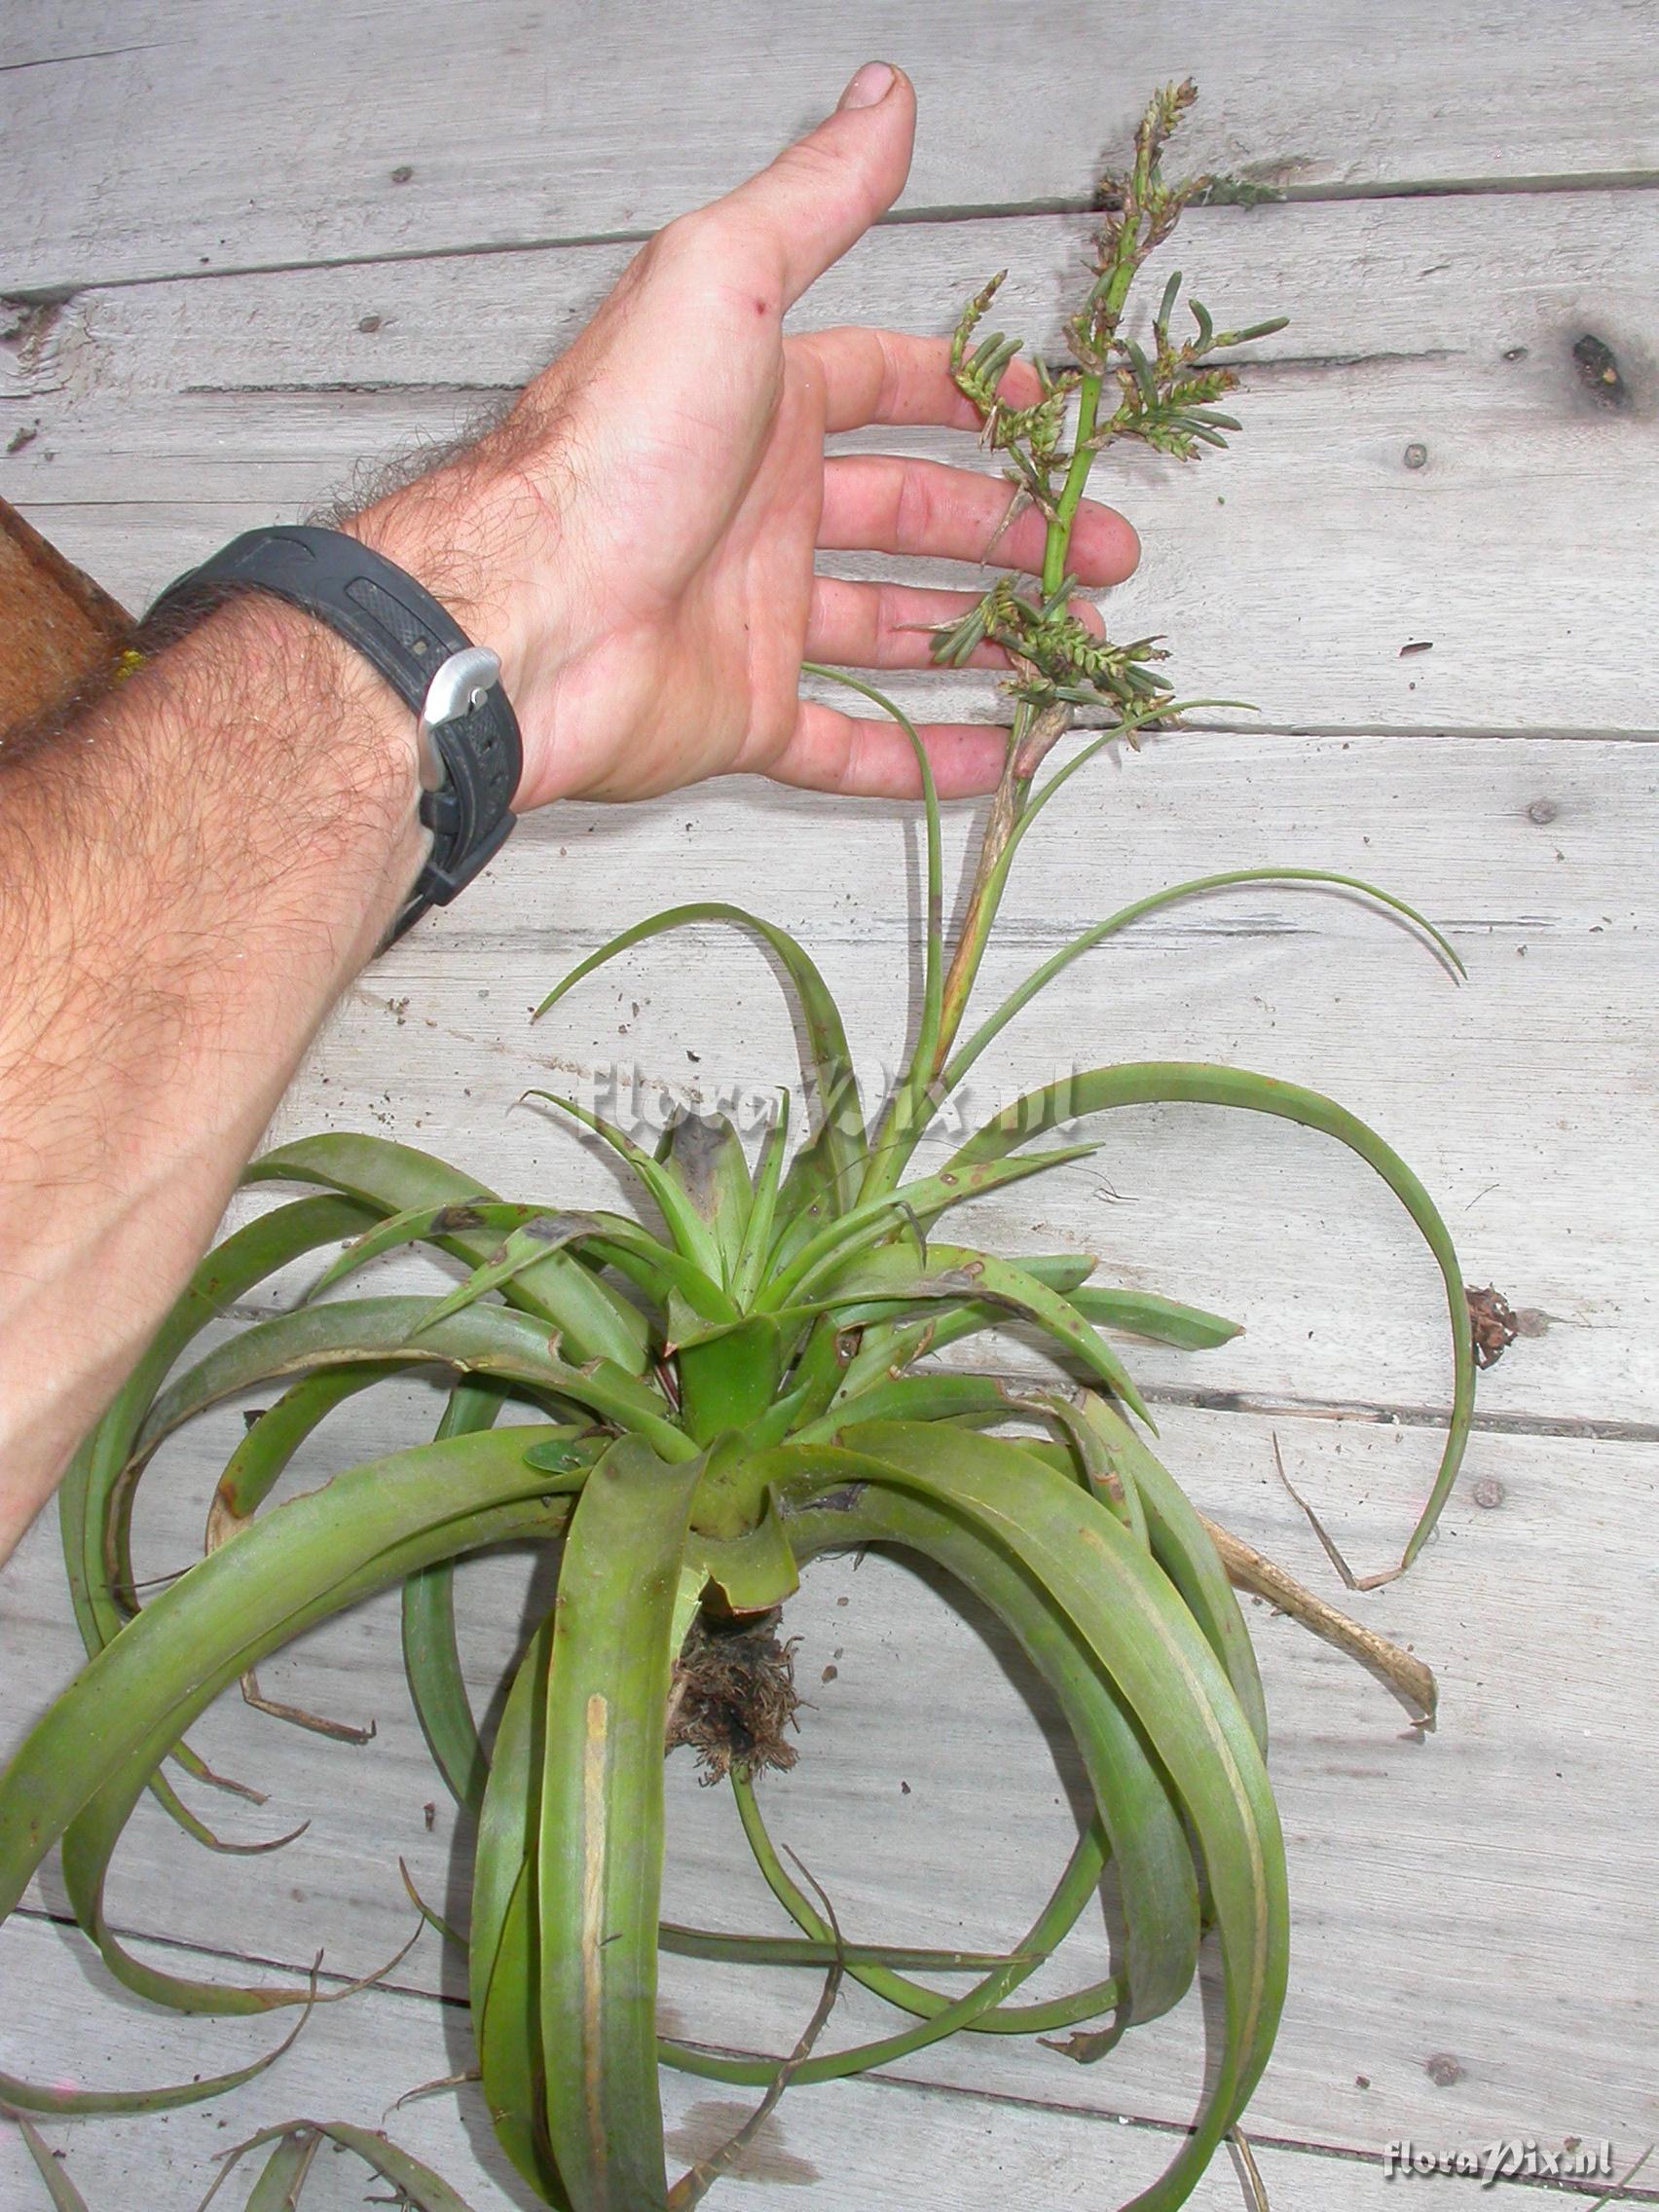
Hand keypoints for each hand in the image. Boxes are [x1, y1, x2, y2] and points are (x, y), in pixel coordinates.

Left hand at [353, 61, 1138, 809]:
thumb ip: (813, 198)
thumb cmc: (617, 445)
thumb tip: (884, 98)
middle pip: (910, 514)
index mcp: (762, 403)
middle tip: (1099, 553)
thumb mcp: (725, 277)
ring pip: (892, 626)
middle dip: (1009, 529)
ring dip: (981, 632)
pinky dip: (923, 756)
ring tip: (1069, 642)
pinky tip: (996, 757)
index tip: (1051, 424)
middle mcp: (760, 507)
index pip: (889, 386)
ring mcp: (752, 616)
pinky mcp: (742, 715)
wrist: (531, 611)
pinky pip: (848, 742)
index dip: (972, 397)